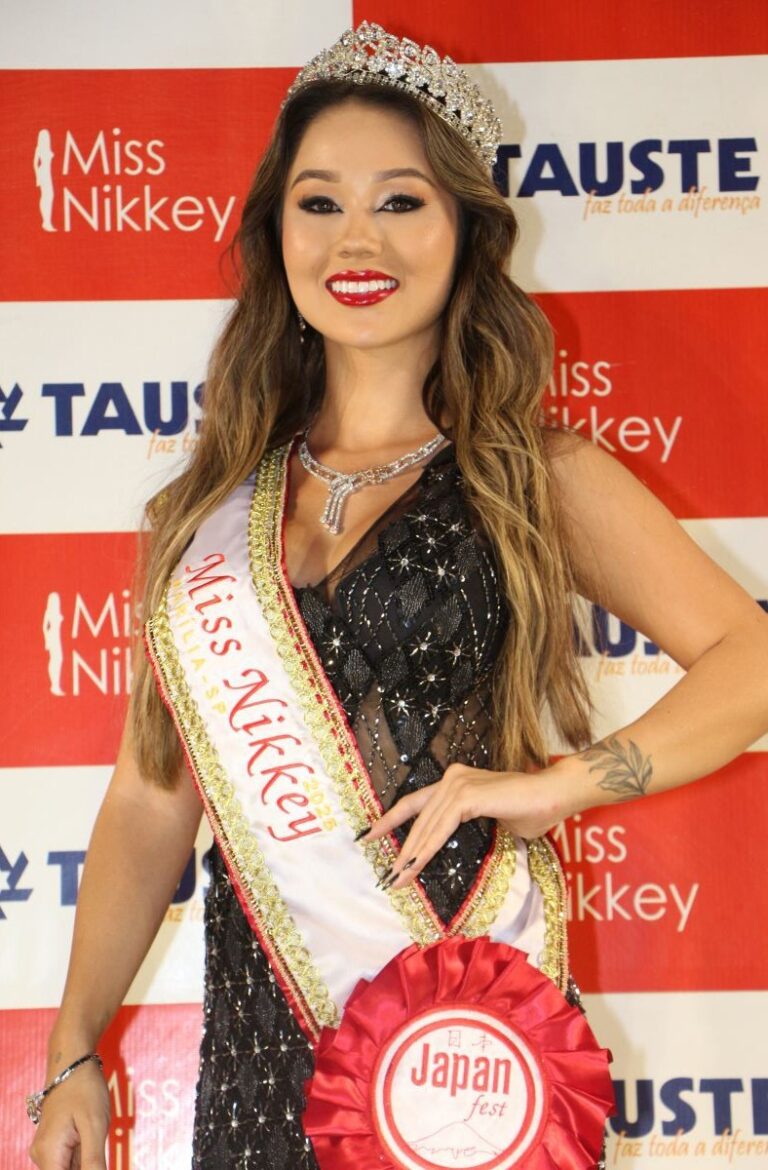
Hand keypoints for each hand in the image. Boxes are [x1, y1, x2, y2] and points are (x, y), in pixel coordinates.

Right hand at [28, 1064, 109, 1169]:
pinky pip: (69, 1160)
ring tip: (92, 1136)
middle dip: (87, 1166)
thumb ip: (93, 1161)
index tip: (97, 1160)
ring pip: (70, 1169)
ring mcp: (47, 1149)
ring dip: (86, 1161)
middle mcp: (42, 1156)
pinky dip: (83, 1155)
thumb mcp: (95, 1126)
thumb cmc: (84, 1089)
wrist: (73, 1062)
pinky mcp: (54, 1144)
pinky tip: (90, 1137)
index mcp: (48, 1154)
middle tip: (96, 1142)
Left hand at [361, 762, 575, 890]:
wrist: (555, 795)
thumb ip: (470, 828)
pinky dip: (427, 847)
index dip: (392, 821)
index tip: (371, 837)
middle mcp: (452, 778)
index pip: (417, 804)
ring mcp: (458, 783)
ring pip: (426, 823)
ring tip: (397, 878)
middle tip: (385, 873)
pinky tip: (416, 864)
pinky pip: (441, 826)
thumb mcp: (493, 823)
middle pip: (416, 815)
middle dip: (398, 845)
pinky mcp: (467, 795)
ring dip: (410, 853)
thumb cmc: (532, 811)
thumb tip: (458, 848)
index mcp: (456, 782)